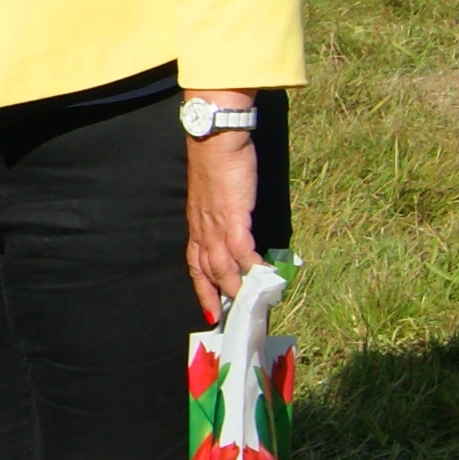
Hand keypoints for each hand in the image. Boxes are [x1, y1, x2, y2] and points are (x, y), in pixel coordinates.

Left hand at [184, 127, 259, 324]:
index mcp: (197, 224)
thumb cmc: (217, 161)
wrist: (216, 139)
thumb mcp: (214, 194)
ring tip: (249, 306)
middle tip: (228, 320)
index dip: (201, 288)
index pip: (195, 264)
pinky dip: (251, 267)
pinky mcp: (233, 217)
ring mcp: (216, 225)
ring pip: (222, 267)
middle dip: (216, 298)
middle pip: (206, 272)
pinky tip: (262, 277)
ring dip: (235, 288)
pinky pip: (241, 250)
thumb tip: (235, 225)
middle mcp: (202, 229)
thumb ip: (221, 212)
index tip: (208, 310)